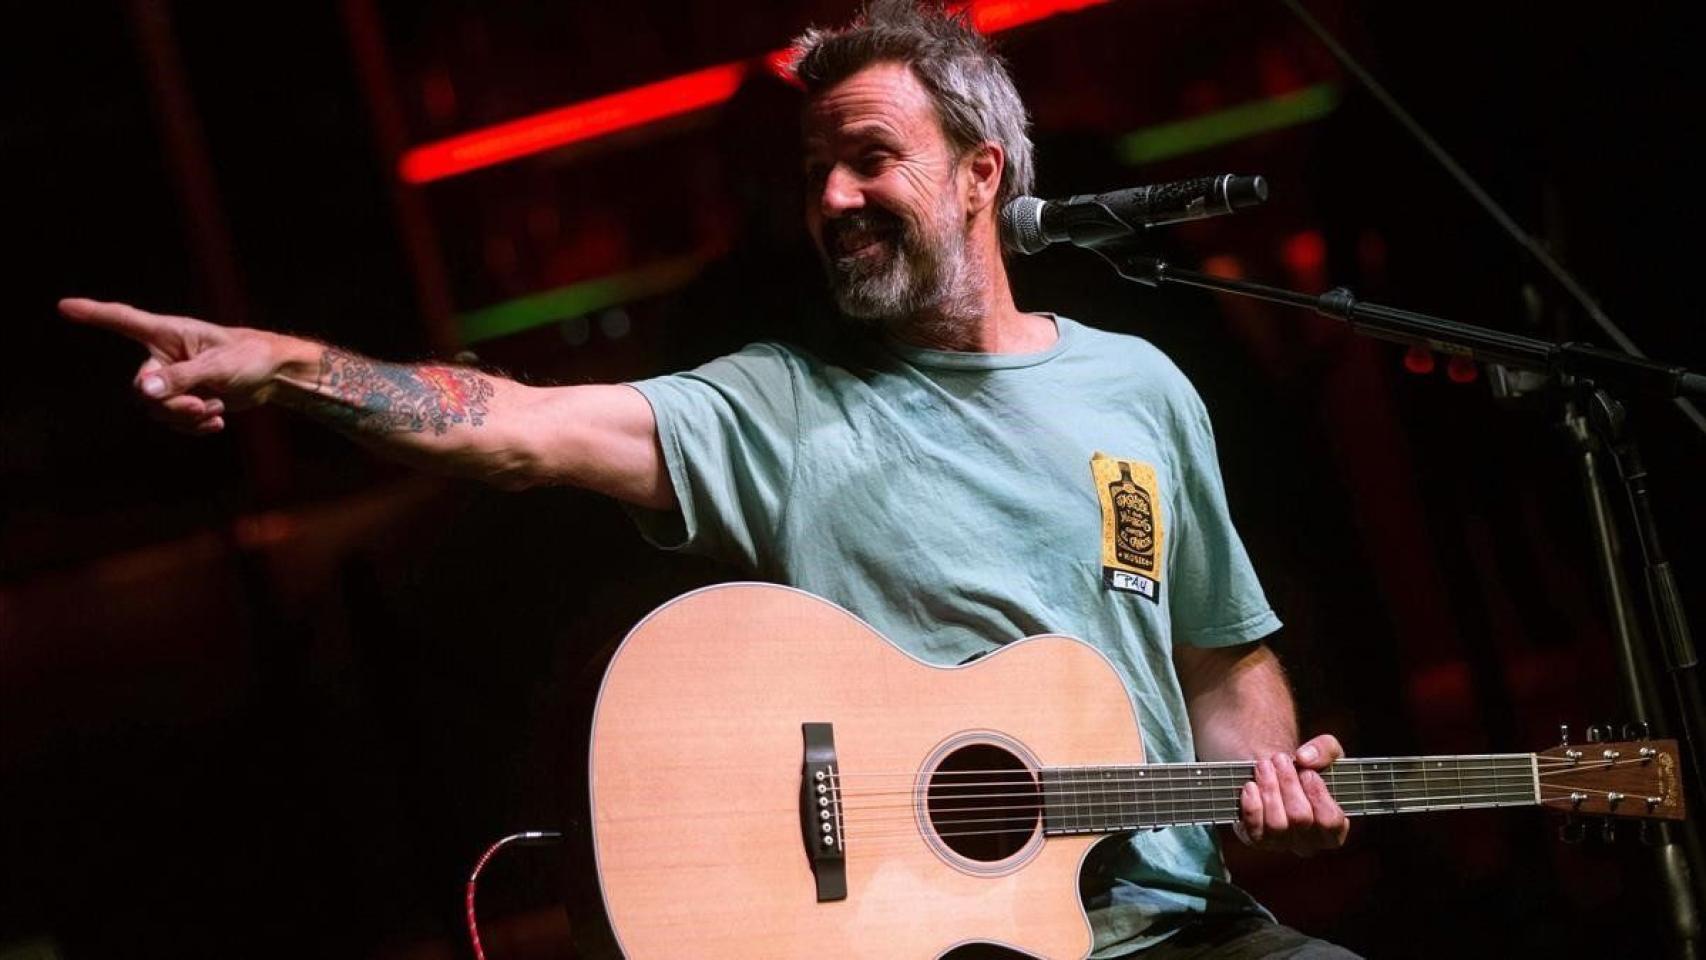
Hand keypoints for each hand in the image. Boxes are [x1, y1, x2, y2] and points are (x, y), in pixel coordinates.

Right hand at [61, 298, 289, 433]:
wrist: (273, 374)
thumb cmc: (249, 357)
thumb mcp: (216, 366)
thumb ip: (180, 378)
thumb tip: (145, 391)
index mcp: (168, 333)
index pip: (124, 321)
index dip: (94, 314)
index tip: (64, 306)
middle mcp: (164, 354)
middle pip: (142, 388)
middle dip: (169, 405)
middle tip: (201, 406)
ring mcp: (174, 378)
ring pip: (158, 409)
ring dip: (186, 416)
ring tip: (214, 407)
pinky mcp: (186, 397)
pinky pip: (175, 421)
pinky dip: (194, 425)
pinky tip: (217, 422)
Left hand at [1234, 733, 1348, 855]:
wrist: (1275, 773)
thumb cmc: (1307, 768)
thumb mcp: (1326, 752)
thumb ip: (1325, 750)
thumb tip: (1305, 758)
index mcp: (1333, 828)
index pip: (1331, 822)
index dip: (1319, 796)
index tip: (1307, 773)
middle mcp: (1309, 842)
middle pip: (1301, 818)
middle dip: (1288, 784)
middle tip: (1280, 758)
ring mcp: (1282, 844)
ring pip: (1277, 825)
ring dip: (1269, 790)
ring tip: (1264, 765)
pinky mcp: (1257, 840)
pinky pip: (1254, 830)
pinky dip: (1251, 806)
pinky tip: (1250, 785)